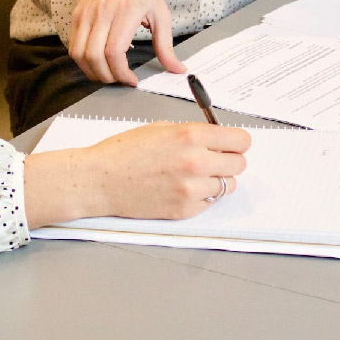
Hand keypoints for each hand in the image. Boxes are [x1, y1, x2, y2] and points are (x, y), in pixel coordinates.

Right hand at [22, 122, 250, 228]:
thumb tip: (217, 139)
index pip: (240, 141)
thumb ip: (193, 133)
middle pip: (239, 164)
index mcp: (191, 136)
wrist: (100, 180)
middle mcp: (196, 162)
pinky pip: (210, 202)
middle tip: (213, 160)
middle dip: (228, 160)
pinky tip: (181, 189)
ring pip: (228, 186)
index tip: (231, 144)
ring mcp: (191, 189)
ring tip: (195, 176)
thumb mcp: (161, 128)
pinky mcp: (185, 210)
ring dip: (217, 180)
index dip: (236, 142)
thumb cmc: (124, 152)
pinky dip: (202, 197)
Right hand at [69, 0, 185, 85]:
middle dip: (107, 76)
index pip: (114, 51)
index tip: (131, 80)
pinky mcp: (77, 16)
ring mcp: (86, 14)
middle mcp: (103, 12)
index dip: (121, 73)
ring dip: (92, 72)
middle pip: (95, 56)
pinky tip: (97, 63)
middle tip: (119, 80)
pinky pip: (73, 46)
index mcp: (126, 11)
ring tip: (108, 74)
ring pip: (79, 54)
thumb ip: (166, 45)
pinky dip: (83, 61)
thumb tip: (177, 69)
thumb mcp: (160, 13)